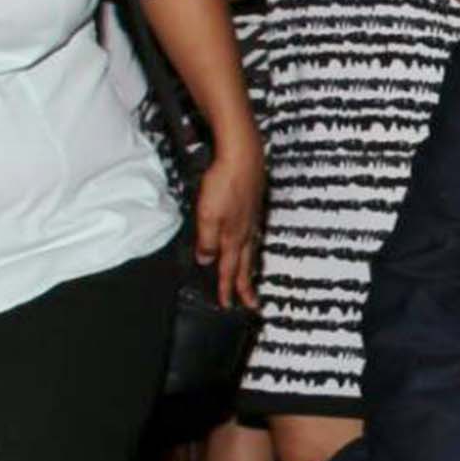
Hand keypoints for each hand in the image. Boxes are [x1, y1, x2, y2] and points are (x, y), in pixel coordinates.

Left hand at [192, 131, 263, 308]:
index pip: (228, 269)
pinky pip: (252, 235)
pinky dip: (251, 247)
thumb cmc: (225, 183)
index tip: (227, 304)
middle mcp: (245, 232)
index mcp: (233, 237)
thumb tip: (207, 259)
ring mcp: (251, 219)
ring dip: (249, 267)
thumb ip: (207, 240)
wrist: (243, 156)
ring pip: (250, 251)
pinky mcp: (252, 207)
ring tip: (250, 279)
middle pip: (245, 265)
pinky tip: (249, 244)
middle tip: (251, 303)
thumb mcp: (207, 215)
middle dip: (245, 285)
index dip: (226, 288)